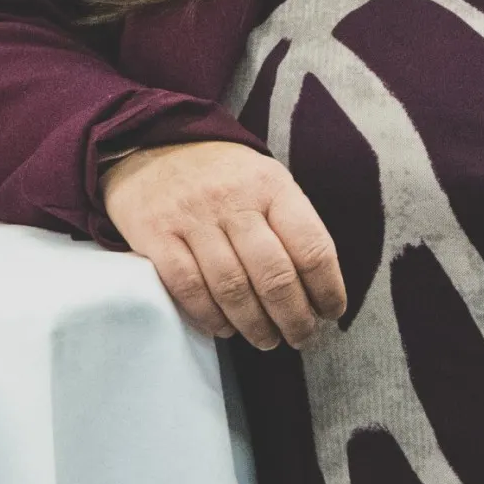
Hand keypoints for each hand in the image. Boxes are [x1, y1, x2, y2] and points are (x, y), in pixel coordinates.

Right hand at [99, 140, 347, 350]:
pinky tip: (224, 328)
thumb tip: (318, 285)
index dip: (327, 288)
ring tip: (266, 339)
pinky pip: (189, 288)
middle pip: (274, 275)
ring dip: (255, 325)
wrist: (153, 143)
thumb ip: (289, 223)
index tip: (330, 312)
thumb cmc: (222, 174)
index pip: (312, 246)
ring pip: (233, 288)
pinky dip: (210, 317)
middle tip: (301, 337)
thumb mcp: (265, 179)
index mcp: (272, 186)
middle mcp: (234, 200)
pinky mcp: (156, 235)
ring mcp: (193, 218)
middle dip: (294, 318)